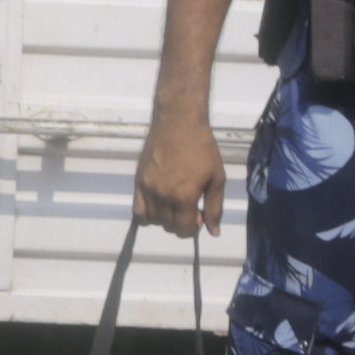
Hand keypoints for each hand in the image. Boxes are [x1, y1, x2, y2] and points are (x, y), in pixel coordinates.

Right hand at [135, 106, 224, 236]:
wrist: (179, 121)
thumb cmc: (202, 148)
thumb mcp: (217, 177)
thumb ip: (215, 207)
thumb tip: (213, 232)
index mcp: (184, 196)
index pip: (184, 229)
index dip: (194, 226)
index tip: (200, 213)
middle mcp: (162, 196)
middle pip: (168, 226)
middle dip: (181, 222)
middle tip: (189, 206)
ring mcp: (148, 189)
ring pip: (153, 220)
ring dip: (165, 218)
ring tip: (174, 204)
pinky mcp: (138, 181)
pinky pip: (137, 210)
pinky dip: (147, 214)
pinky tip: (158, 204)